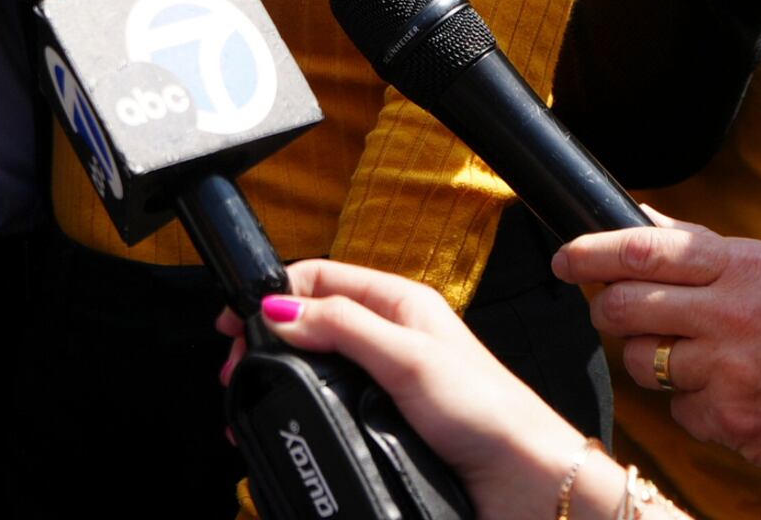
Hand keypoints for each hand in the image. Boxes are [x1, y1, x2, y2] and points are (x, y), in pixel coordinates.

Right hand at [215, 260, 594, 519]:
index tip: (235, 320)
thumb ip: (342, 327)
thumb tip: (278, 308)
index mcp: (399, 303)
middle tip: (237, 367)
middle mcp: (389, 337)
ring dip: (279, 374)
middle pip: (309, 320)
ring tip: (250, 396)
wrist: (526, 483)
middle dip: (267, 338)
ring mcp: (384, 381)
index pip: (319, 277)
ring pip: (315, 364)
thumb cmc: (490, 414)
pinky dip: (301, 407)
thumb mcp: (409, 358)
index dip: (273, 292)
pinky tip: (286, 418)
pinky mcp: (383, 421)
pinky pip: (329, 404)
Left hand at [554, 223, 760, 514]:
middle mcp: (733, 314)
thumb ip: (709, 252)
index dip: (591, 252)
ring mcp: (731, 371)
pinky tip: (731, 401)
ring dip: (652, 365)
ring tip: (694, 364)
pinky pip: (677, 412)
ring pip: (642, 362)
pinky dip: (693, 409)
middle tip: (624, 319)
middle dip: (612, 314)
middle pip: (625, 307)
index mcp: (745, 267)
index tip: (565, 258)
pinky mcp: (733, 421)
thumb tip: (641, 218)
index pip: (644, 249)